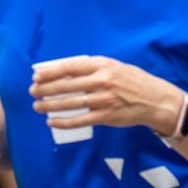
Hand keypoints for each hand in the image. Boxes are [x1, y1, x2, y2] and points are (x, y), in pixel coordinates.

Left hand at [28, 56, 182, 134]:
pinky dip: (63, 122)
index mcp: (102, 65)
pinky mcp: (105, 116)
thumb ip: (92, 68)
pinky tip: (52, 122)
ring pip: (70, 103)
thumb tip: (64, 72)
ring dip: (50, 106)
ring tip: (37, 107)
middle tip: (33, 92)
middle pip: (66, 86)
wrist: (155, 100)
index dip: (50, 72)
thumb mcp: (113, 67)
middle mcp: (102, 81)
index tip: (36, 76)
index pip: (70, 67)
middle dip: (45, 89)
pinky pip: (79, 120)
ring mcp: (103, 100)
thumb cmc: (132, 81)